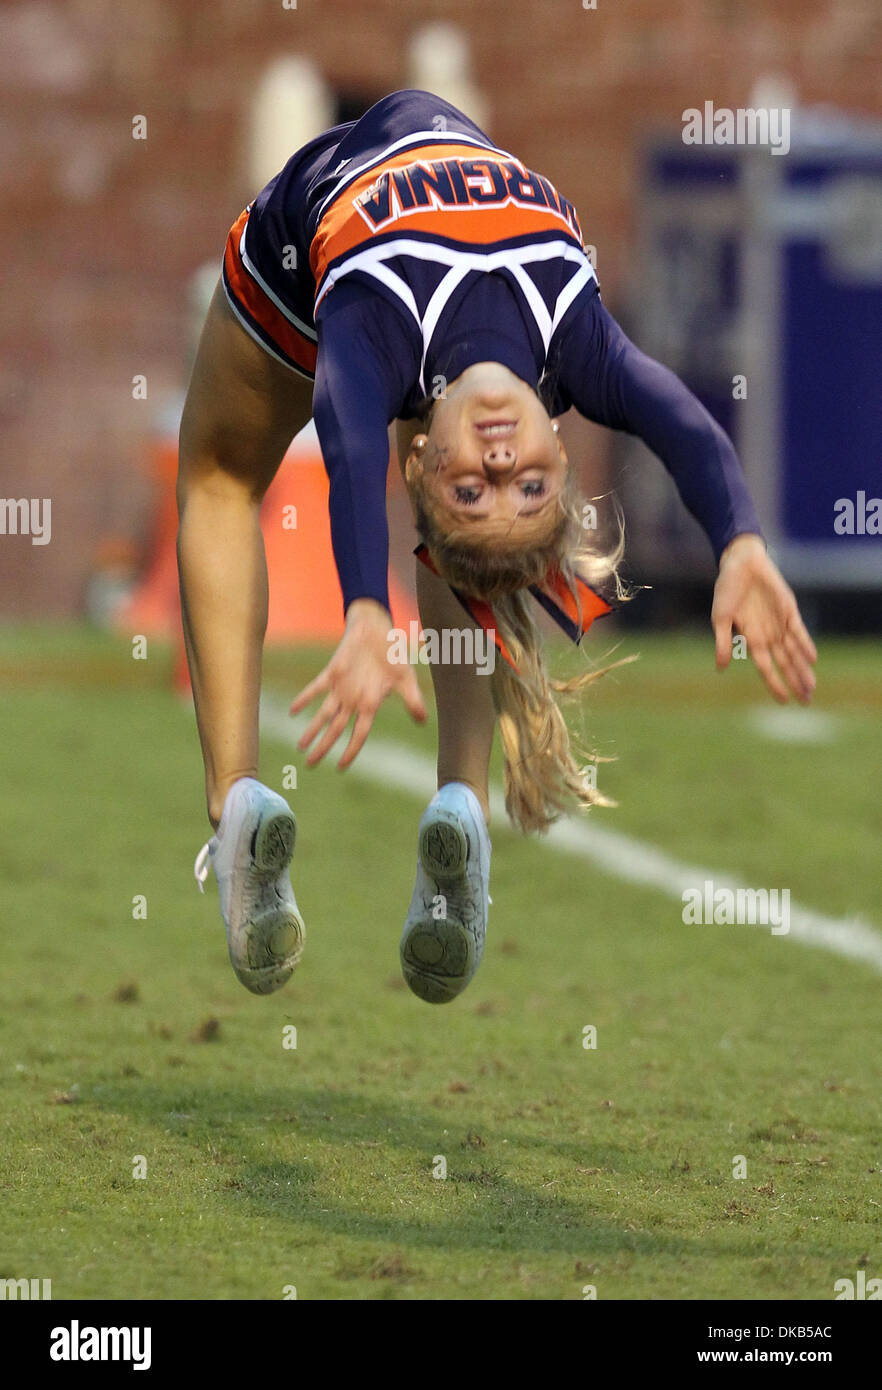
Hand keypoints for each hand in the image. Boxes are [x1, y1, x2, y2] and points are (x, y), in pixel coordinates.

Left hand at [290, 599, 426, 767]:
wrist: (378, 629)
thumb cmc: (393, 654)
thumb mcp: (406, 678)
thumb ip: (412, 699)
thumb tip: (422, 721)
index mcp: (371, 705)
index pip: (359, 734)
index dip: (350, 751)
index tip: (340, 767)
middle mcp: (353, 700)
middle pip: (336, 730)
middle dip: (323, 747)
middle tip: (310, 765)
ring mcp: (341, 688)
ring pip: (324, 714)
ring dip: (312, 730)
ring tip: (300, 747)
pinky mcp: (332, 672)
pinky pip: (316, 688)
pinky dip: (305, 699)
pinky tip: (293, 711)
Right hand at [712, 534, 816, 703]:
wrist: (740, 563)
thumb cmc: (726, 590)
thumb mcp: (720, 618)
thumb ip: (722, 642)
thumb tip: (720, 668)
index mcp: (750, 639)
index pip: (766, 667)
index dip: (775, 684)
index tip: (784, 701)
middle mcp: (768, 635)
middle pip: (784, 664)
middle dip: (795, 682)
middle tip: (806, 701)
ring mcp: (779, 623)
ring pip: (794, 651)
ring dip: (803, 669)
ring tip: (812, 687)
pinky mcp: (789, 610)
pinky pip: (799, 631)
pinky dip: (805, 644)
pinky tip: (812, 659)